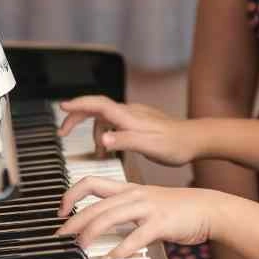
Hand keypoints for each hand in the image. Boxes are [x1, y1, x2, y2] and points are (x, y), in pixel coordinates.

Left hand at [55, 176, 220, 258]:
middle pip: (96, 203)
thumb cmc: (179, 209)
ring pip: (110, 216)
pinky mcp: (160, 223)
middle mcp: (135, 195)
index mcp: (129, 188)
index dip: (72, 194)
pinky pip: (135, 237)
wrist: (210, 207)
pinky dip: (119, 250)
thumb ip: (126, 212)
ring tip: (80, 246)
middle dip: (74, 219)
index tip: (60, 209)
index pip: (92, 182)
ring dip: (91, 233)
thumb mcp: (147, 204)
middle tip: (61, 234)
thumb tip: (104, 227)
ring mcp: (148, 207)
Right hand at [58, 95, 198, 165]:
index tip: (62, 107)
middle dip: (77, 118)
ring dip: (95, 133)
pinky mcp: (140, 123)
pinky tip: (111, 149)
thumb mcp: (148, 146)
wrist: (196, 141)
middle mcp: (130, 113)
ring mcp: (135, 117)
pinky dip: (107, 135)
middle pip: (96, 108)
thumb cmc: (175, 145)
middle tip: (63, 131)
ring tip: (96, 153)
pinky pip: (116, 124)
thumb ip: (124, 141)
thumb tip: (103, 139)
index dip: (78, 105)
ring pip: (105, 119)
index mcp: (128, 117)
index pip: (98, 105)